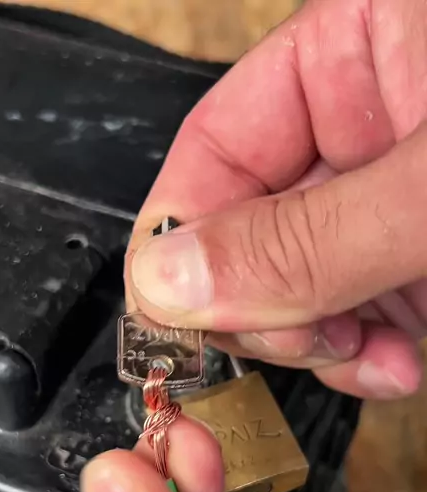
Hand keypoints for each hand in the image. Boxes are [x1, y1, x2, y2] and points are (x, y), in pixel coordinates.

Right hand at [125, 0, 426, 398]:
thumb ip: (306, 238)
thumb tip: (169, 280)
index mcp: (352, 47)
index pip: (216, 145)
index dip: (184, 241)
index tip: (176, 318)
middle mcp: (362, 123)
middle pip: (251, 230)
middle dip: (265, 307)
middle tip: (297, 338)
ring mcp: (391, 196)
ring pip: (304, 288)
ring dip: (320, 346)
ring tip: (362, 361)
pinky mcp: (420, 251)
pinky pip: (361, 312)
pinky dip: (365, 355)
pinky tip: (393, 366)